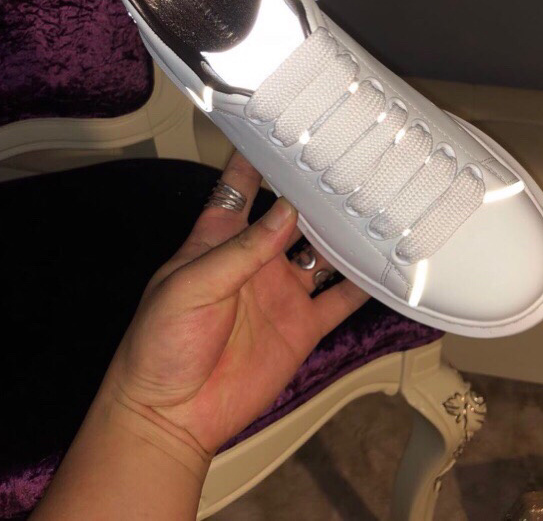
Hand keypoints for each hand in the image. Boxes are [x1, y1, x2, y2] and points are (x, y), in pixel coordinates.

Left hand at [106, 150, 368, 456]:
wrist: (171, 415)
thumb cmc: (159, 346)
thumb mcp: (191, 285)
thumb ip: (242, 250)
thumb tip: (285, 212)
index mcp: (219, 240)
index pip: (239, 186)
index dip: (257, 157)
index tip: (280, 127)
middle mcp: (256, 260)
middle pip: (293, 213)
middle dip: (316, 191)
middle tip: (346, 165)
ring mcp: (281, 292)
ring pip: (323, 251)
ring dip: (345, 232)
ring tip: (374, 205)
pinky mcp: (302, 326)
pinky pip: (340, 299)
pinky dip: (364, 284)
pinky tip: (383, 266)